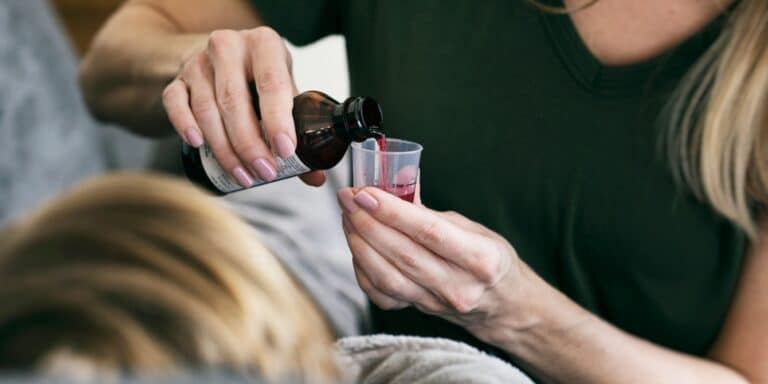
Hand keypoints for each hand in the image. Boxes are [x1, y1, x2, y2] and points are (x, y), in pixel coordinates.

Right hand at [162, 27, 324, 186]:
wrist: (221, 58)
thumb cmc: (259, 77)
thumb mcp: (284, 91)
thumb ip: (299, 130)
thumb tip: (315, 176)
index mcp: (264, 44)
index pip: (272, 83)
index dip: (278, 120)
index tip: (284, 150)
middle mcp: (229, 46)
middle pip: (235, 101)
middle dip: (250, 144)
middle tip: (265, 172)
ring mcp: (198, 62)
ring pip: (206, 109)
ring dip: (225, 148)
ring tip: (243, 174)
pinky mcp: (177, 78)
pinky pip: (175, 103)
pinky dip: (185, 125)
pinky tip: (199, 145)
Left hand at [337, 186, 525, 333]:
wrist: (501, 302)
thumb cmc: (487, 256)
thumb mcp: (472, 227)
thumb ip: (430, 211)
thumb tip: (394, 178)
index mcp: (481, 258)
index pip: (428, 232)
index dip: (392, 211)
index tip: (365, 193)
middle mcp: (459, 286)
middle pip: (402, 254)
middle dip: (367, 222)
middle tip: (348, 199)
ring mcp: (437, 303)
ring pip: (386, 277)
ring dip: (360, 244)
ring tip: (349, 218)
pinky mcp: (420, 312)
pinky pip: (381, 295)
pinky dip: (363, 270)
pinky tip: (358, 246)